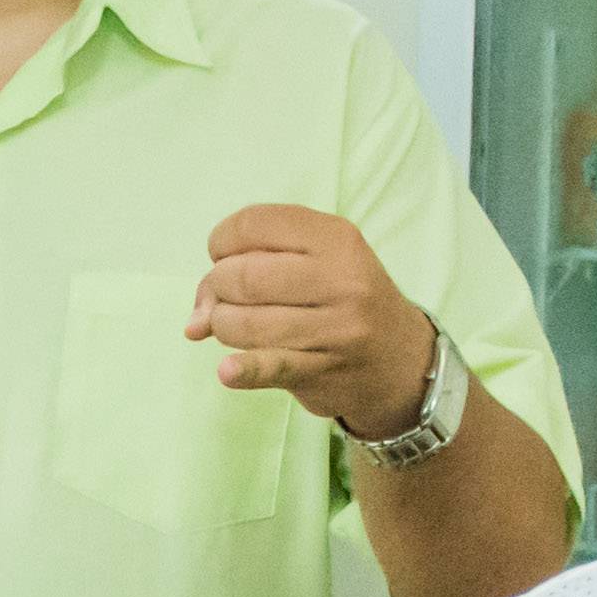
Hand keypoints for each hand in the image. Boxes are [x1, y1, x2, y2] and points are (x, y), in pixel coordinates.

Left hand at [195, 204, 442, 436]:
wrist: (400, 361)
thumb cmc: (344, 302)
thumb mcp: (317, 266)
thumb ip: (253, 268)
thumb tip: (196, 319)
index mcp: (336, 238)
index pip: (253, 225)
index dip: (222, 242)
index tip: (225, 258)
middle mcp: (340, 279)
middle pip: (242, 275)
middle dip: (216, 287)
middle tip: (226, 300)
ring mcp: (335, 329)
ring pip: (245, 323)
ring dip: (222, 326)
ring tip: (232, 328)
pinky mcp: (324, 371)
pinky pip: (272, 366)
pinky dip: (244, 370)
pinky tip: (227, 371)